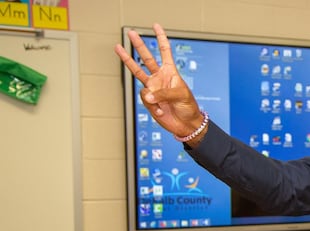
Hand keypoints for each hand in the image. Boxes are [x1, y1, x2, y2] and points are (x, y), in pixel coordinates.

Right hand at [114, 25, 203, 141]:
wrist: (185, 124)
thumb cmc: (188, 107)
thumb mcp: (181, 95)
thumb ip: (164, 93)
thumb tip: (148, 95)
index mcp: (171, 72)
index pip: (165, 52)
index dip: (161, 39)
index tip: (155, 26)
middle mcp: (160, 77)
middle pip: (146, 58)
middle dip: (138, 45)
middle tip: (131, 33)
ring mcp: (153, 88)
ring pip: (137, 72)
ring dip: (128, 60)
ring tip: (121, 52)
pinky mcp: (148, 100)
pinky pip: (145, 98)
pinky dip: (153, 105)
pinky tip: (161, 110)